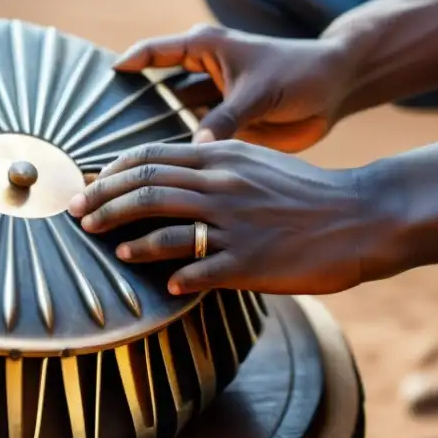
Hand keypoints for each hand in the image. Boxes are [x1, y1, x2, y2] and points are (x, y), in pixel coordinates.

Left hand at [67, 140, 375, 295]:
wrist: (361, 214)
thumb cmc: (306, 191)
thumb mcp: (255, 162)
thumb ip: (211, 163)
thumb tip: (166, 177)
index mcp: (222, 156)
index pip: (149, 156)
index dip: (111, 172)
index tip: (88, 185)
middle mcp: (221, 185)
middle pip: (144, 187)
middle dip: (102, 202)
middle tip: (76, 215)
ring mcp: (234, 224)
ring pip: (161, 225)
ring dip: (124, 235)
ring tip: (105, 243)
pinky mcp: (249, 262)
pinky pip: (198, 269)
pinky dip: (171, 273)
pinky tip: (159, 281)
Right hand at [115, 24, 356, 151]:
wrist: (335, 90)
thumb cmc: (299, 75)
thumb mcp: (259, 92)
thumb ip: (226, 118)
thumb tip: (196, 146)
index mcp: (205, 49)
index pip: (154, 53)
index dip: (128, 66)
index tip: (103, 84)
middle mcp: (202, 73)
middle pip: (156, 91)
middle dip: (133, 112)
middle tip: (105, 138)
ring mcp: (212, 102)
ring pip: (172, 118)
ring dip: (155, 138)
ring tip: (128, 165)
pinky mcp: (224, 126)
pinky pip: (194, 140)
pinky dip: (182, 154)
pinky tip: (163, 176)